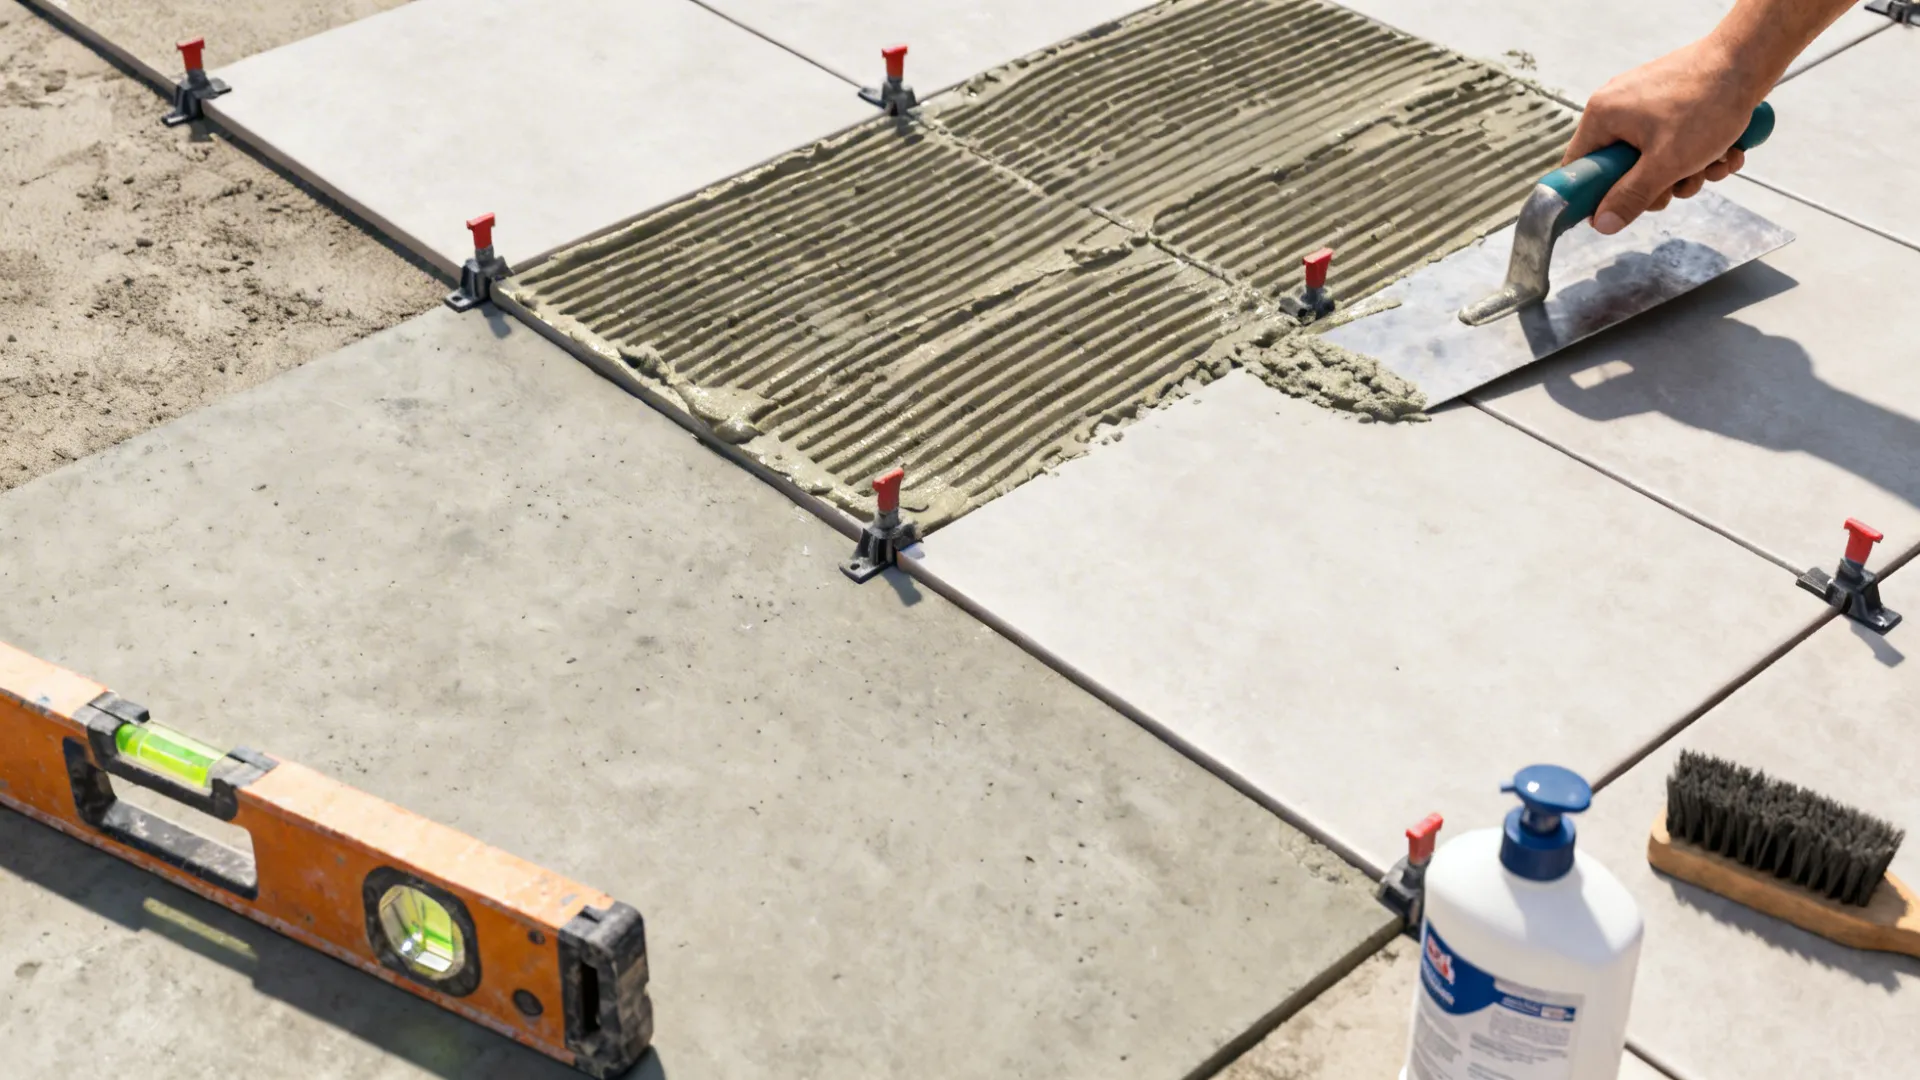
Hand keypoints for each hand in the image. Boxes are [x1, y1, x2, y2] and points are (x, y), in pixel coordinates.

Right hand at [1564, 37, 1765, 234]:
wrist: (1749, 58)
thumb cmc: (1705, 103)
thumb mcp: (1667, 163)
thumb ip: (1631, 196)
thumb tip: (1601, 225)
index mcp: (1602, 116)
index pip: (1580, 168)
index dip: (1597, 196)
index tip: (1624, 209)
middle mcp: (1617, 107)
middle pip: (1621, 169)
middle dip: (1658, 185)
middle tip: (1681, 184)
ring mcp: (1645, 103)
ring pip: (1654, 159)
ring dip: (1687, 172)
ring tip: (1713, 162)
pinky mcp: (1671, 102)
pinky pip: (1674, 141)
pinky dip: (1699, 153)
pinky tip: (1724, 151)